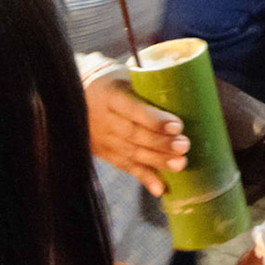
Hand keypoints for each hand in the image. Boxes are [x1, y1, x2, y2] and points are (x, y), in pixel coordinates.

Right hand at [86, 75, 188, 196]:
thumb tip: (187, 93)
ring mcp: (101, 138)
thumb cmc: (114, 81)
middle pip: (133, 134)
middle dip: (161, 143)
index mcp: (110, 95)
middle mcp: (103, 118)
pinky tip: (160, 188)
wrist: (76, 94)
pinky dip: (144, 178)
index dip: (155, 120)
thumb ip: (149, 87)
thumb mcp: (126, 76)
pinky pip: (124, 166)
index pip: (133, 109)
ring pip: (131, 152)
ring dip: (157, 161)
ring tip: (180, 164)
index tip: (177, 126)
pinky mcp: (104, 153)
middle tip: (184, 146)